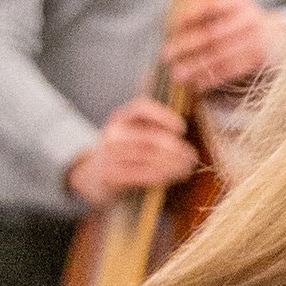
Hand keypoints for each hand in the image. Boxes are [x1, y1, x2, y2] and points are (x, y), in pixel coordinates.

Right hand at [67, 96, 199, 206]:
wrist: (94, 178)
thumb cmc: (125, 155)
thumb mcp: (134, 135)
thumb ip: (154, 130)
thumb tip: (186, 134)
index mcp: (121, 117)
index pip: (141, 108)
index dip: (163, 116)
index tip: (182, 128)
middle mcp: (114, 133)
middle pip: (151, 137)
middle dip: (177, 148)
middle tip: (192, 157)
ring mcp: (110, 154)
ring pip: (149, 157)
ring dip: (174, 164)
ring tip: (187, 168)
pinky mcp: (112, 175)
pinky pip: (142, 174)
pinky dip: (162, 176)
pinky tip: (172, 177)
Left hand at [164, 0, 285, 94]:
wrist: (280, 40)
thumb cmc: (244, 17)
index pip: (206, 6)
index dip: (185, 17)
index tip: (168, 29)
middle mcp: (249, 17)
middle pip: (211, 35)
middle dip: (186, 47)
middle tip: (166, 56)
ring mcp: (257, 39)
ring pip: (219, 55)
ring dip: (196, 67)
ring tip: (177, 75)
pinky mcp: (261, 59)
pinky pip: (232, 70)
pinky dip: (212, 79)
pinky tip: (197, 85)